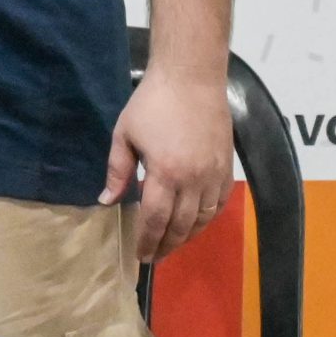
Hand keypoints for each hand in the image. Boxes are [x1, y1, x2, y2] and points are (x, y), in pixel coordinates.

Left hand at [99, 65, 234, 260]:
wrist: (191, 80)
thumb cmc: (151, 104)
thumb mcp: (124, 135)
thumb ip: (118, 172)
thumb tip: (107, 201)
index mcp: (165, 173)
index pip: (155, 219)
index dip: (147, 241)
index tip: (141, 255)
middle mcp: (193, 181)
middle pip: (180, 225)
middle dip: (166, 244)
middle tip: (154, 256)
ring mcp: (214, 176)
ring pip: (202, 219)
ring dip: (186, 236)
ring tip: (171, 244)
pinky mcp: (227, 169)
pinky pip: (219, 205)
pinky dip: (207, 219)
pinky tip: (194, 224)